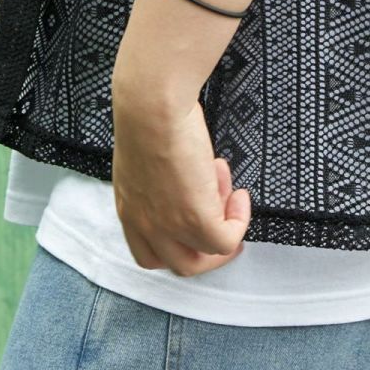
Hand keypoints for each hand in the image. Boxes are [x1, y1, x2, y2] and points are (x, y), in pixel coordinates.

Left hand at [111, 93, 251, 275]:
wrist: (152, 105)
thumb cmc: (147, 115)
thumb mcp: (144, 159)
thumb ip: (158, 181)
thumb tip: (185, 180)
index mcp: (129, 210)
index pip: (150, 253)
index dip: (179, 244)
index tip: (198, 227)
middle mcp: (145, 226)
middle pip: (179, 264)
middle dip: (206, 249)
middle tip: (226, 225)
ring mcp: (169, 226)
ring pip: (203, 257)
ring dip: (224, 227)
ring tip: (231, 191)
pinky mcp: (196, 218)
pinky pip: (226, 239)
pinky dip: (239, 221)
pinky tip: (240, 195)